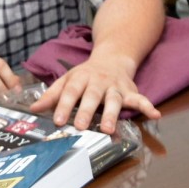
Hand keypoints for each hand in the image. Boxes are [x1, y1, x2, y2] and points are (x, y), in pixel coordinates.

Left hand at [29, 56, 159, 133]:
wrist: (112, 58)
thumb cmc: (85, 75)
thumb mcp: (67, 80)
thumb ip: (51, 96)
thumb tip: (33, 110)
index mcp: (80, 78)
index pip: (70, 92)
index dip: (63, 106)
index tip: (58, 120)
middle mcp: (98, 82)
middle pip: (92, 97)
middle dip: (86, 111)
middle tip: (80, 126)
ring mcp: (115, 87)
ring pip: (114, 100)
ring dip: (112, 114)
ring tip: (109, 128)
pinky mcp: (130, 91)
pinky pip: (141, 98)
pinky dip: (148, 106)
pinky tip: (156, 114)